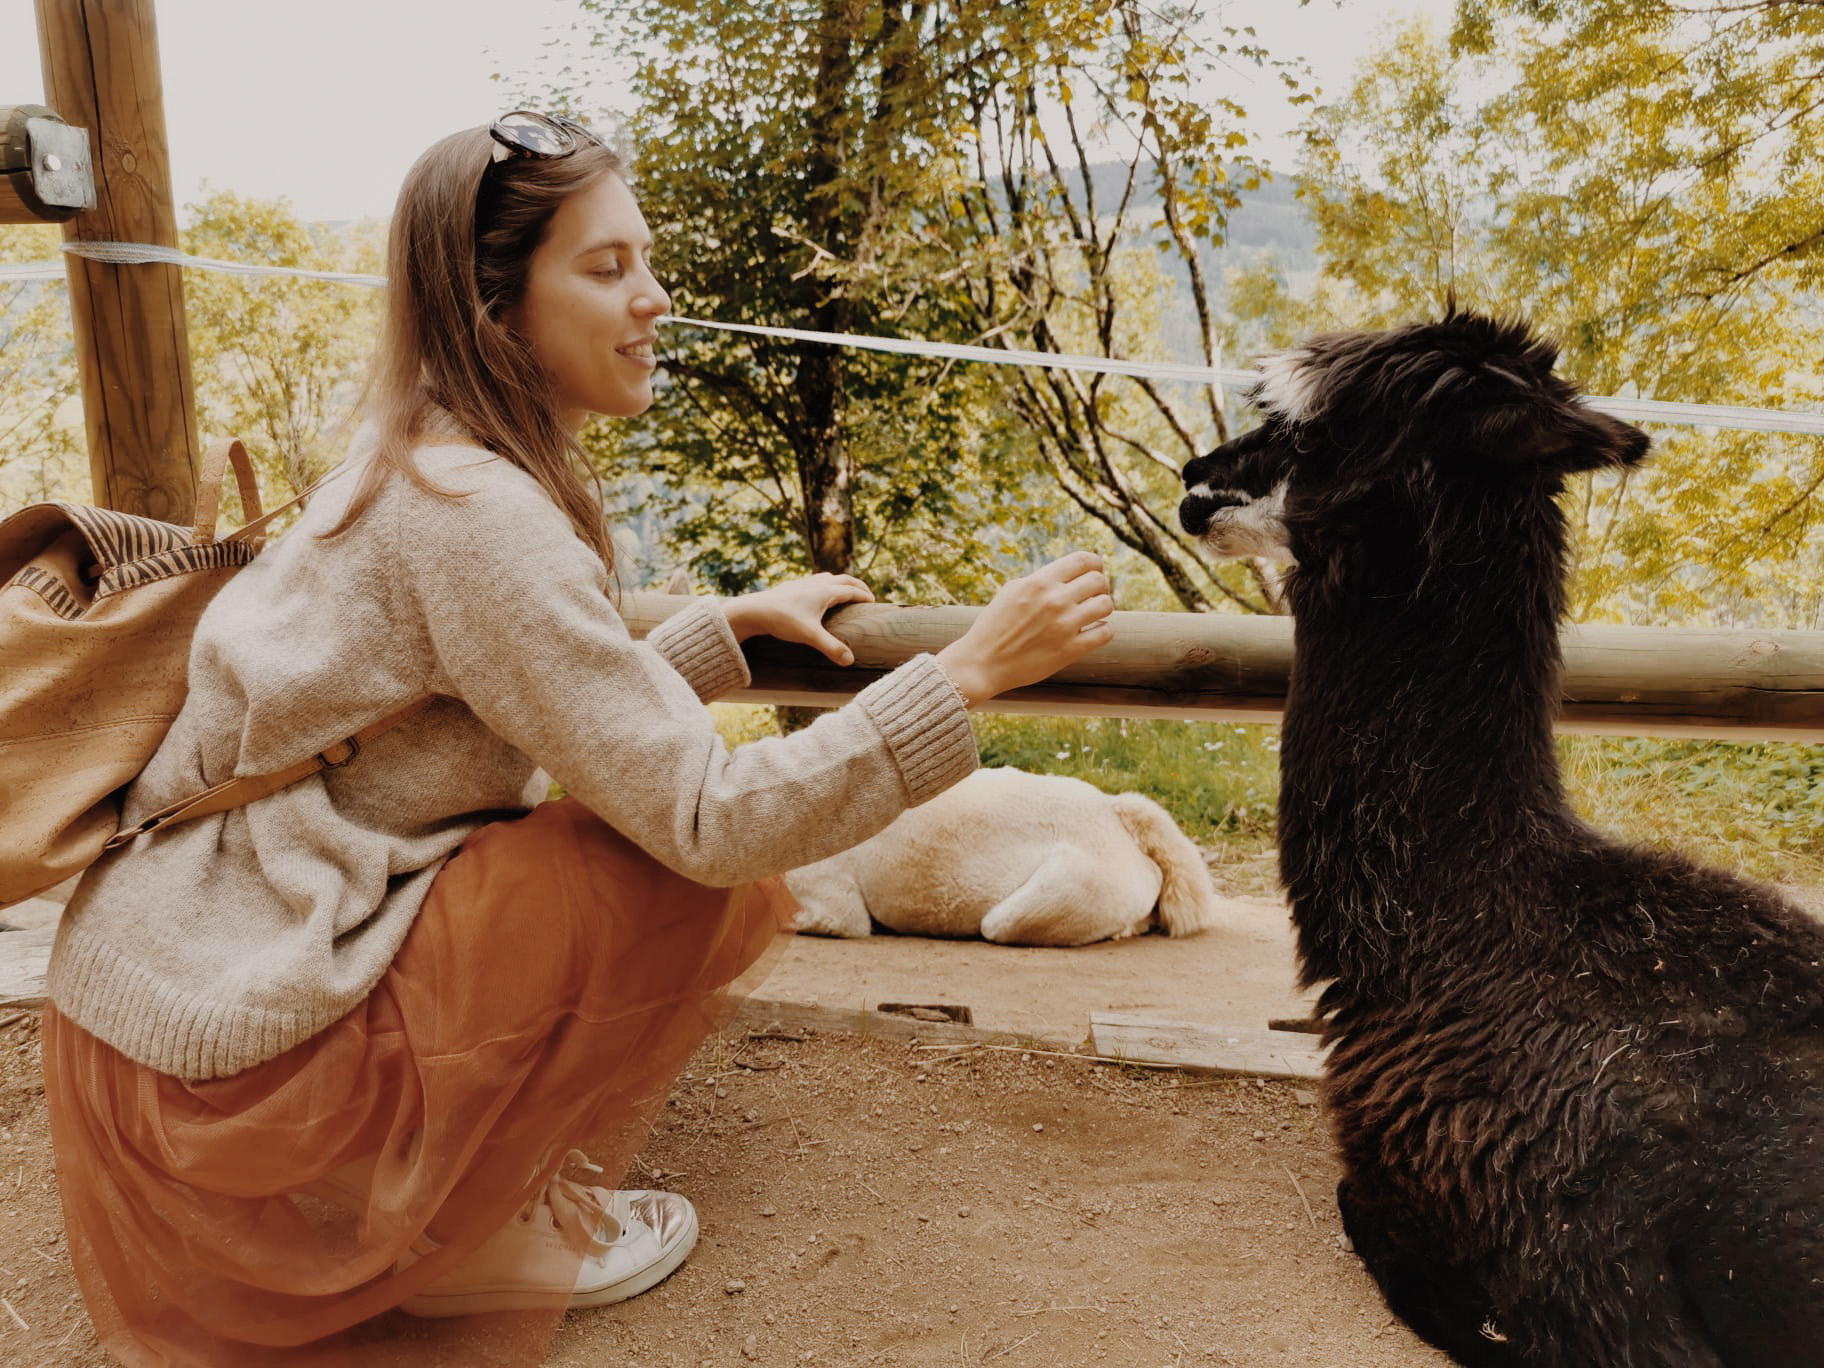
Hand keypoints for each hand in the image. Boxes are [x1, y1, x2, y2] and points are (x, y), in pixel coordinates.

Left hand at [723, 573, 874, 664]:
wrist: (753, 610)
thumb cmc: (782, 620)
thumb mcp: (810, 636)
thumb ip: (831, 647)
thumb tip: (850, 661)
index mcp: (825, 591)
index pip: (852, 590)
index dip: (864, 596)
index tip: (874, 604)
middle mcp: (815, 583)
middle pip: (843, 579)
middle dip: (857, 586)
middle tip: (866, 595)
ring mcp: (802, 583)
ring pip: (827, 577)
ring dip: (840, 583)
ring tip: (844, 592)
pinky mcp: (790, 587)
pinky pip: (813, 581)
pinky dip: (823, 585)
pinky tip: (816, 595)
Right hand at [935, 551, 1113, 706]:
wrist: (982, 663)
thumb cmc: (994, 626)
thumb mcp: (1012, 591)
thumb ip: (1040, 580)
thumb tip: (1067, 573)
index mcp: (1040, 582)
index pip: (1084, 560)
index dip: (1095, 564)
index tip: (1094, 572)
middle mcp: (1055, 600)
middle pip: (1099, 581)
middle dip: (1100, 586)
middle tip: (1093, 595)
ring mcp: (1064, 626)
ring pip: (1106, 605)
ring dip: (1103, 607)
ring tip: (1093, 614)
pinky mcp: (1070, 650)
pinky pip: (1105, 633)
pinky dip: (1104, 630)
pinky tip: (1093, 631)